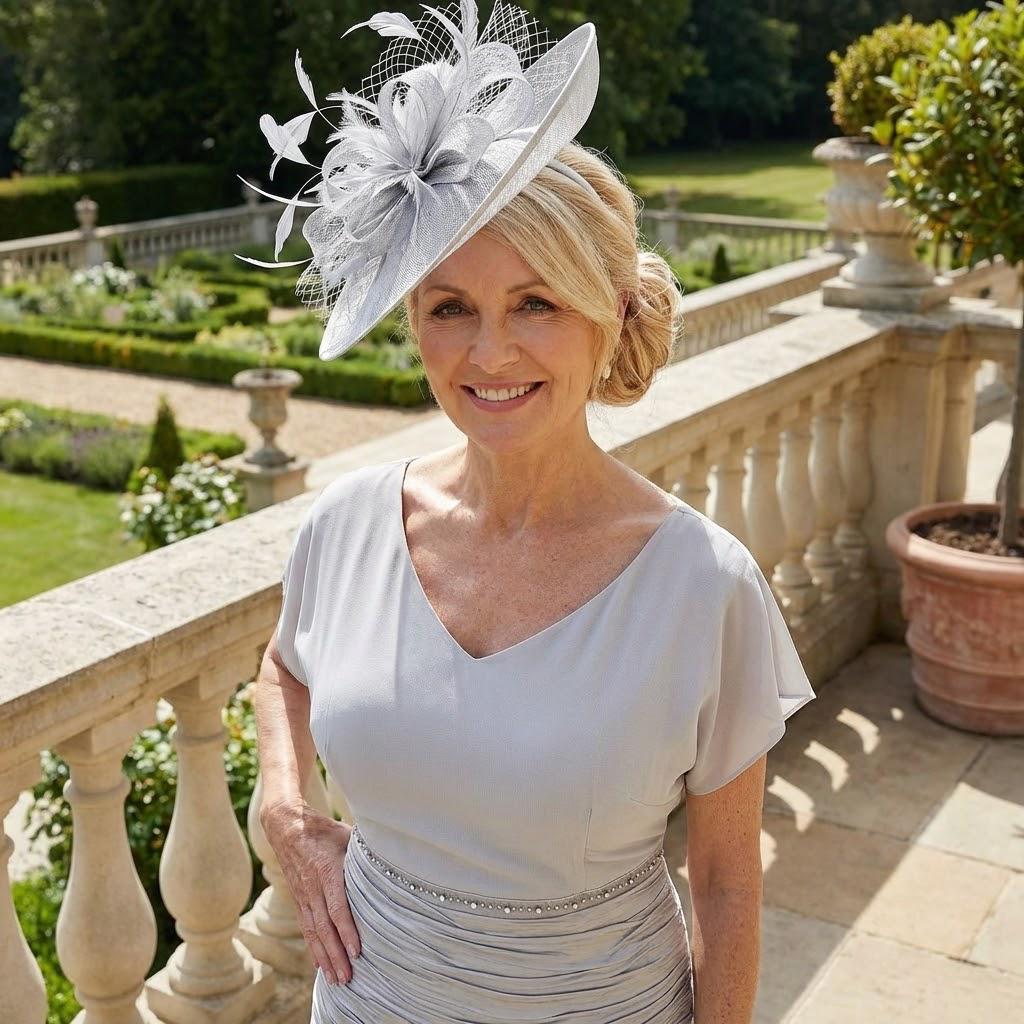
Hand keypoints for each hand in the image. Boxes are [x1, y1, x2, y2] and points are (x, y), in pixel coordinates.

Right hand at [262, 801, 361, 985]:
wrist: (286, 827)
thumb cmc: (323, 830)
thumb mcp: (346, 834)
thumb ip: (364, 850)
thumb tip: (393, 855)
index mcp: (327, 871)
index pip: (338, 906)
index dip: (347, 930)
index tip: (357, 951)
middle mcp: (313, 887)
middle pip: (325, 927)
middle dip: (336, 955)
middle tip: (348, 978)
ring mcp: (304, 896)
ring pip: (314, 932)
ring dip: (325, 958)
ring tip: (335, 980)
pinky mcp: (299, 900)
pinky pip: (306, 928)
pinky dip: (313, 948)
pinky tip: (320, 965)